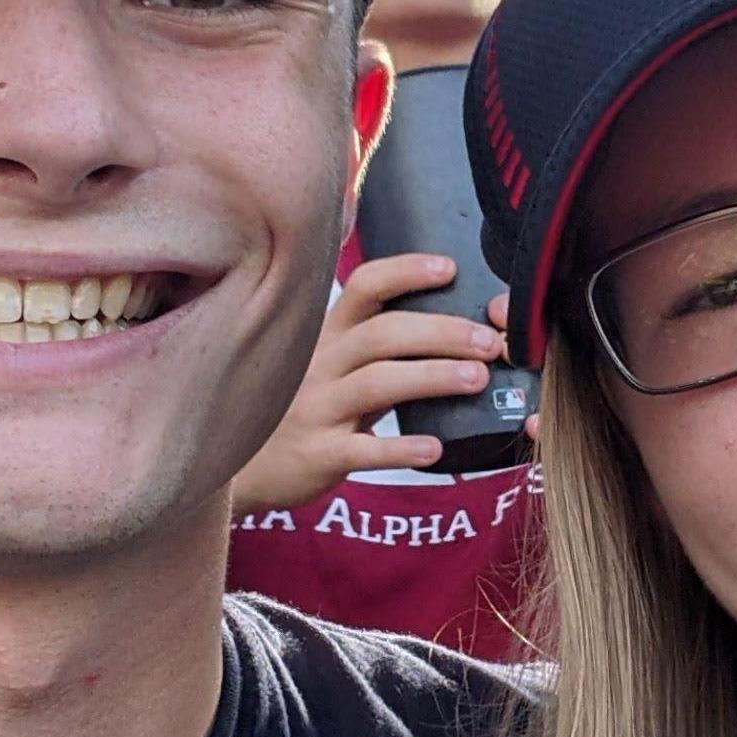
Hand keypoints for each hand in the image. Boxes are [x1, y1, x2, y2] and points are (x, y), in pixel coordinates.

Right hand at [230, 254, 503, 515]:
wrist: (246, 467)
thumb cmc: (307, 410)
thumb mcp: (332, 366)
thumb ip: (375, 343)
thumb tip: (452, 320)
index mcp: (329, 335)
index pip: (364, 286)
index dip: (406, 271)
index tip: (450, 269)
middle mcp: (320, 364)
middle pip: (383, 334)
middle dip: (442, 332)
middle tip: (490, 342)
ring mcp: (317, 409)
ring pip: (377, 384)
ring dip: (432, 377)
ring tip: (478, 378)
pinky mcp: (318, 454)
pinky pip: (362, 450)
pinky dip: (400, 449)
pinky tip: (435, 450)